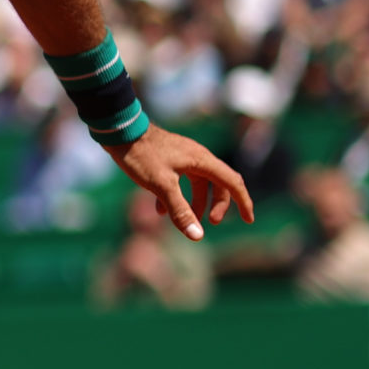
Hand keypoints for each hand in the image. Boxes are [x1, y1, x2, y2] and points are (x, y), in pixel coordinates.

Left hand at [110, 126, 255, 241]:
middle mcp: (198, 157)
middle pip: (218, 184)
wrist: (119, 131)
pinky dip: (176, 196)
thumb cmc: (142, 156)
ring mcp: (184, 157)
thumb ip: (180, 211)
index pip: (233, 182)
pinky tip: (159, 210)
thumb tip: (197, 236)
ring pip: (199, 183)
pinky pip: (181, 180)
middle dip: (217, 205)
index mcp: (202, 161)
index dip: (243, 202)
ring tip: (186, 220)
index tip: (249, 220)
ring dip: (195, 203)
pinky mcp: (170, 158)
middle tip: (210, 223)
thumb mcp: (161, 186)